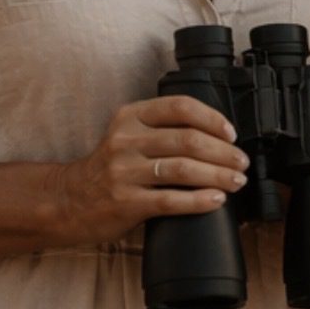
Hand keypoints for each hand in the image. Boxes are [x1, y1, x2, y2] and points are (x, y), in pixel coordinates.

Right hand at [58, 95, 249, 242]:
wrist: (69, 199)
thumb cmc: (109, 168)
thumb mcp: (127, 134)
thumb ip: (161, 128)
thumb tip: (215, 135)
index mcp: (130, 116)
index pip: (180, 107)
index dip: (212, 119)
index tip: (231, 134)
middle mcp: (125, 140)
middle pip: (188, 140)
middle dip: (223, 152)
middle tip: (240, 163)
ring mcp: (124, 171)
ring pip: (183, 170)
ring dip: (218, 176)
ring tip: (236, 181)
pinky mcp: (125, 202)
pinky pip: (171, 200)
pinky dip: (199, 200)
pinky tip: (216, 200)